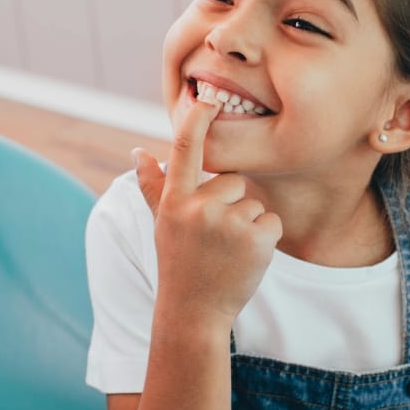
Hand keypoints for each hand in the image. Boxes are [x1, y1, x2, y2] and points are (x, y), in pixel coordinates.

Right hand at [132, 99, 281, 326]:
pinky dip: (265, 238)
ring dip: (248, 224)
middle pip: (234, 181)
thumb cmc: (179, 263)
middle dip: (231, 204)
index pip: (184, 149)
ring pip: (254, 203)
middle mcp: (199, 208)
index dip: (197, 120)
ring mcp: (228, 224)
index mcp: (175, 201)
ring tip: (228, 251)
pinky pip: (272, 221)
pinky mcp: (256, 239)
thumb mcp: (162, 224)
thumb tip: (138, 151)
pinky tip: (246, 258)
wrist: (194, 312)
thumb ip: (153, 186)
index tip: (208, 97)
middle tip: (216, 238)